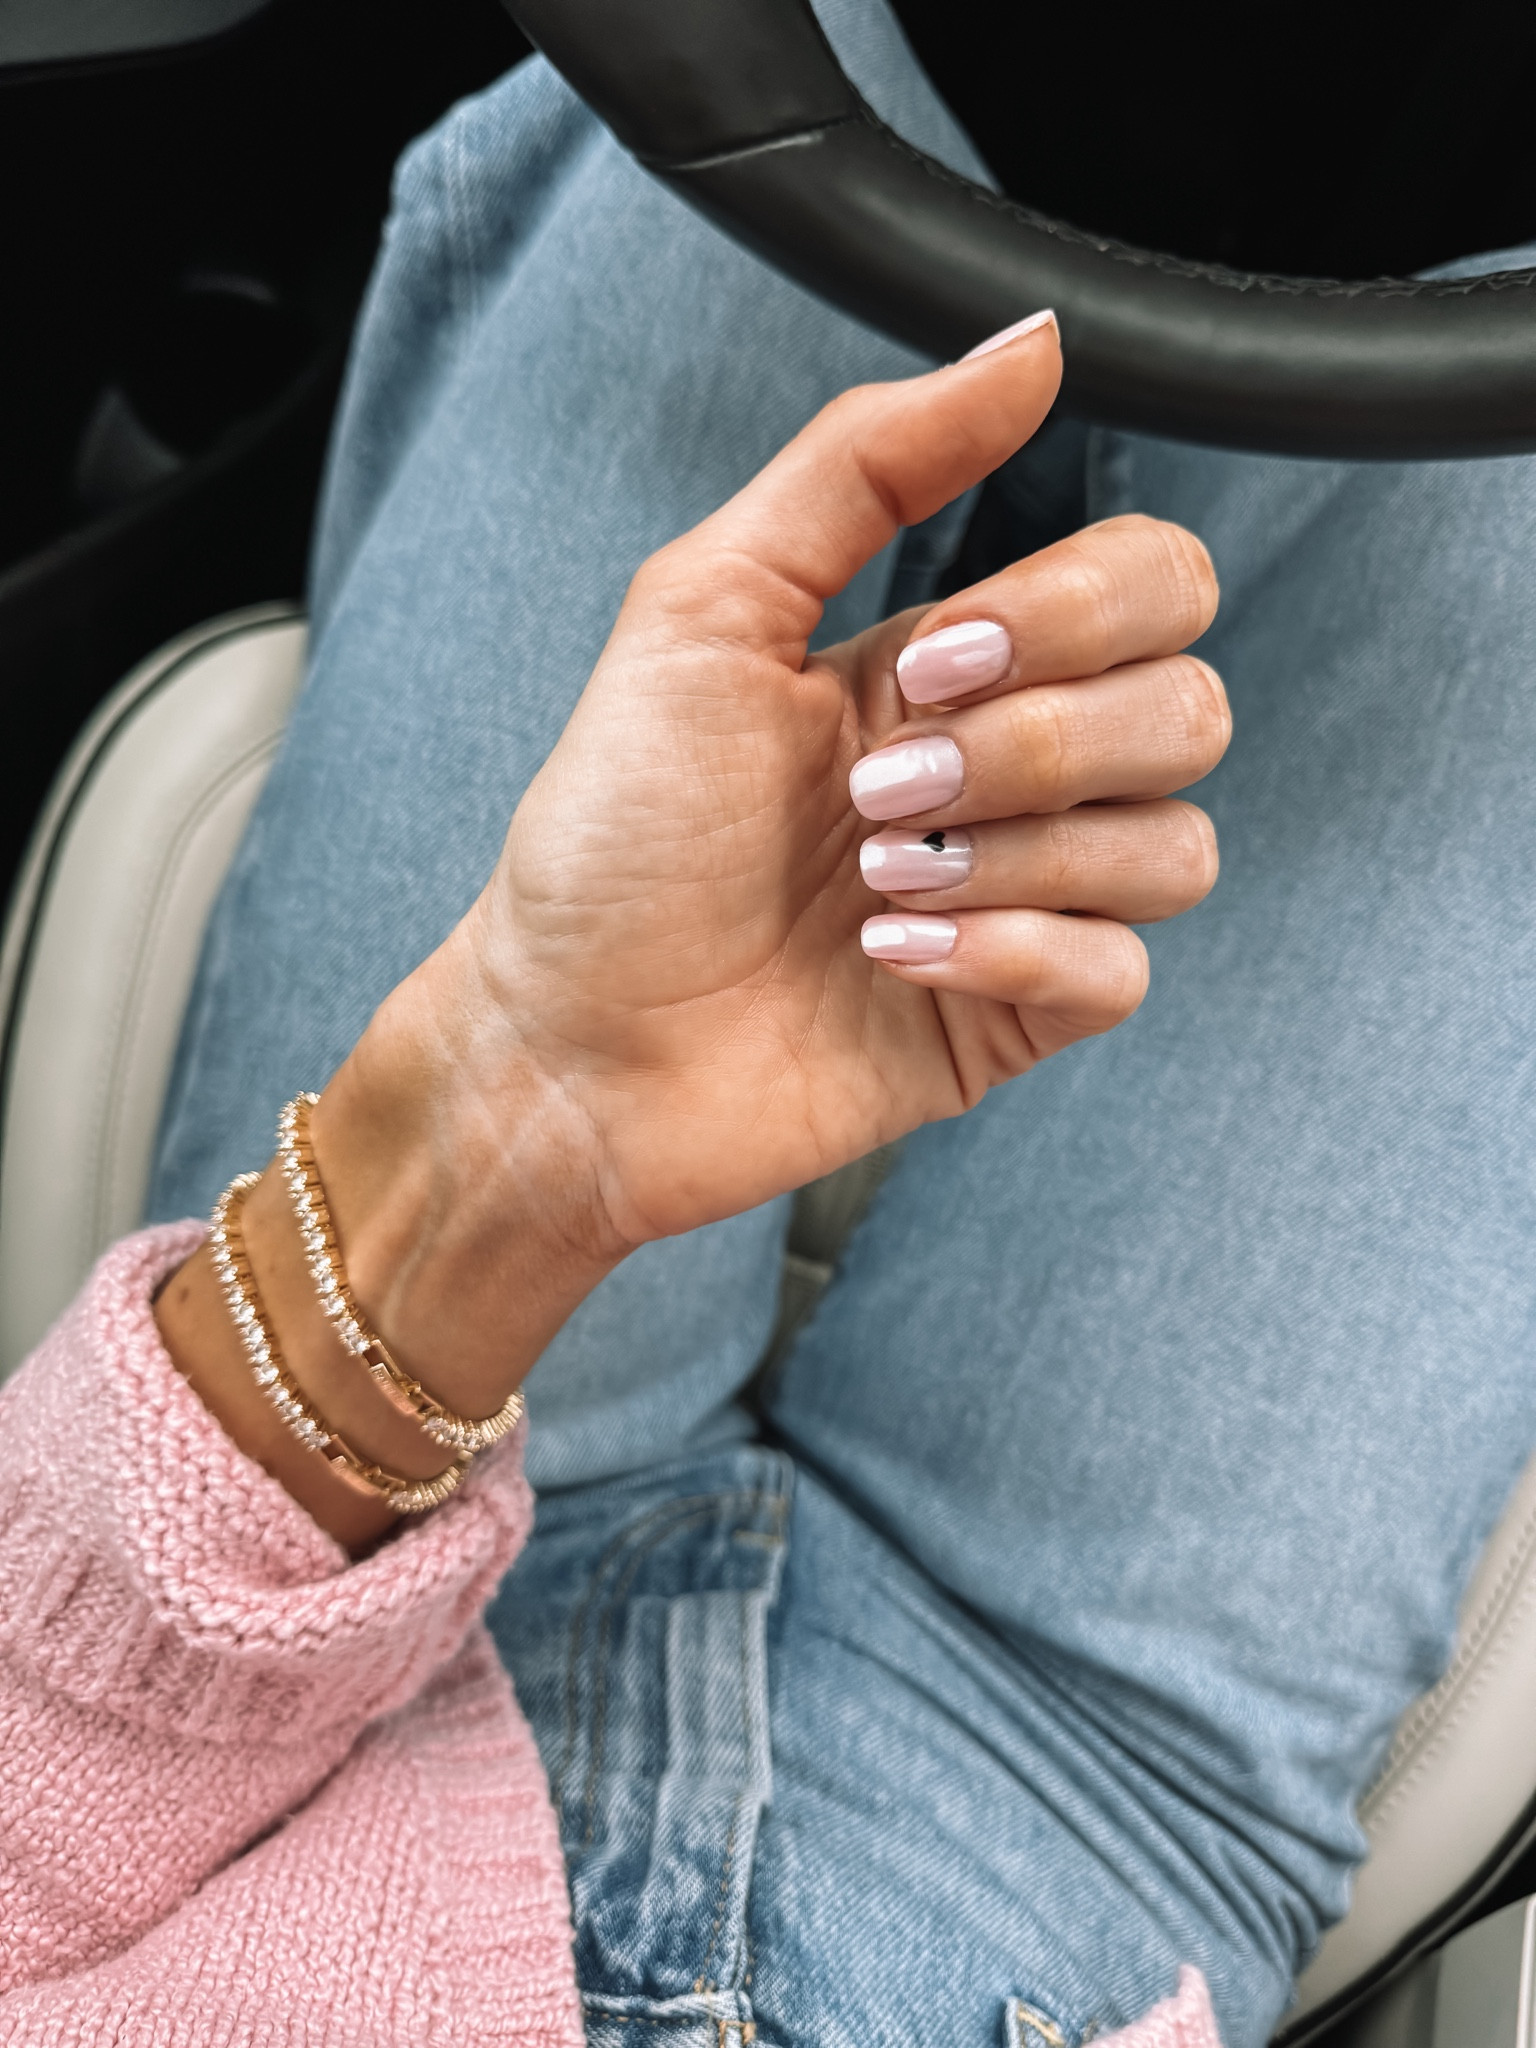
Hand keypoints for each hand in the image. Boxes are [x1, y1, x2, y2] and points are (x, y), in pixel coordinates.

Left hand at [367, 317, 1222, 1248]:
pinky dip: (1014, 951)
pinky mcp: (1012, 1015)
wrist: (567, 1041)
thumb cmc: (614, 835)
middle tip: (885, 788)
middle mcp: (1003, 774)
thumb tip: (1029, 344)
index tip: (925, 661)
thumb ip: (867, 463)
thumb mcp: (707, 606)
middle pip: (1188, 707)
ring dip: (1021, 853)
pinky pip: (1122, 970)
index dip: (1069, 614)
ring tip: (878, 884)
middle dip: (1040, 741)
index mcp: (950, 665)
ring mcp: (1020, 900)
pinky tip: (893, 959)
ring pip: (1177, 843)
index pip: (1148, 586)